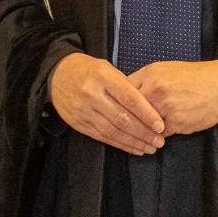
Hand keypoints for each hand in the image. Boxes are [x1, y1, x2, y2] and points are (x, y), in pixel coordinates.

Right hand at [48, 52, 165, 154]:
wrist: (56, 74)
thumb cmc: (88, 70)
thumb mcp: (106, 68)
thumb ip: (125, 85)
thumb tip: (149, 107)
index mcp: (102, 76)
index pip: (129, 98)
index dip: (146, 113)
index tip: (161, 125)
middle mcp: (92, 94)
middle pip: (122, 118)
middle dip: (143, 132)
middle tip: (159, 141)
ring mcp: (84, 110)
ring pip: (113, 130)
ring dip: (134, 141)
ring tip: (150, 147)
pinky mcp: (78, 123)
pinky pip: (102, 137)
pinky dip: (120, 144)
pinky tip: (134, 148)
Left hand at [127, 58, 217, 136]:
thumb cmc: (194, 77)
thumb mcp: (165, 69)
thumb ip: (145, 80)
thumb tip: (126, 93)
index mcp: (150, 74)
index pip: (123, 92)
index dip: (118, 103)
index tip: (117, 110)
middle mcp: (155, 89)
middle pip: (131, 111)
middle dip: (129, 119)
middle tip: (127, 126)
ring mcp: (165, 106)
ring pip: (144, 124)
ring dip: (145, 129)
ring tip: (147, 131)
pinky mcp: (177, 122)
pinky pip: (161, 133)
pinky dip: (162, 134)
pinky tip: (166, 130)